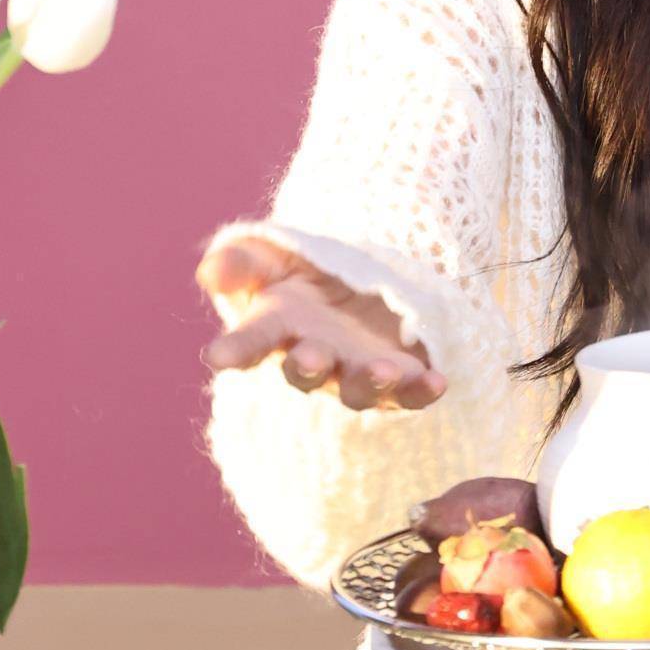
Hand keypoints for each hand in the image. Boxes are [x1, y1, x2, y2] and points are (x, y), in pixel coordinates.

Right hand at [196, 232, 446, 411]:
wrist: (366, 284)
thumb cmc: (308, 273)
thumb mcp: (276, 258)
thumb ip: (244, 263)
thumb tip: (210, 269)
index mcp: (280, 328)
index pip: (252, 340)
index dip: (235, 349)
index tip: (216, 356)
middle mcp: (317, 357)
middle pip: (308, 370)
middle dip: (309, 365)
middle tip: (310, 358)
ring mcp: (358, 370)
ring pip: (360, 386)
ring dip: (371, 381)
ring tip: (386, 370)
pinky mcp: (401, 376)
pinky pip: (411, 391)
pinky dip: (422, 389)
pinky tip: (438, 382)